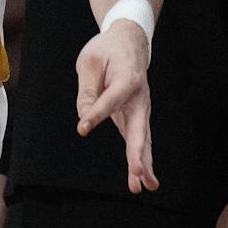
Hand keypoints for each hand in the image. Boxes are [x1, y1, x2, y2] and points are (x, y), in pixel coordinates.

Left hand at [75, 21, 156, 192]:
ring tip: (144, 186)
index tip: (83, 128)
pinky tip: (142, 180)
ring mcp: (141, 110)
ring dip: (144, 163)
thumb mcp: (90, 62)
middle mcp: (139, 98)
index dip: (96, 114)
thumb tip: (86, 120)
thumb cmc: (107, 51)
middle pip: (138, 129)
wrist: (130, 42)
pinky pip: (139, 141)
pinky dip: (141, 159)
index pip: (110, 101)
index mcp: (127, 79)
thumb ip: (88, 91)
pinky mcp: (136, 117)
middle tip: (137, 173)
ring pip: (143, 140)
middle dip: (137, 153)